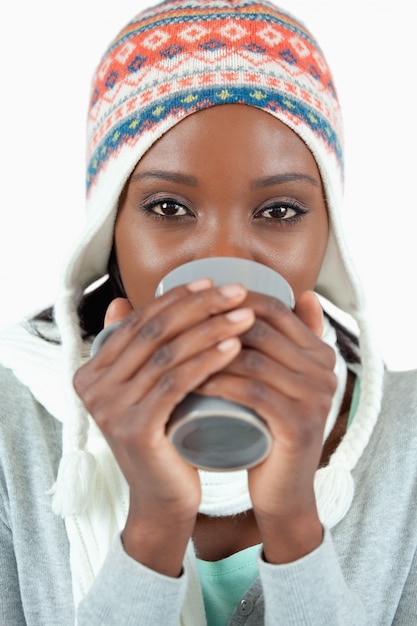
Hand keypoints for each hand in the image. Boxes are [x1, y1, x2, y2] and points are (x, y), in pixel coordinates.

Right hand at [73, 280, 254, 574]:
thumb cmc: (164, 436)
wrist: (163, 498)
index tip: (214, 282)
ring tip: (246, 317)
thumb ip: (132, 349)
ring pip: (167, 353)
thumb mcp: (145, 387)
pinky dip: (207, 361)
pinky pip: (175, 383)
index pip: (139, 320)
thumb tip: (121, 302)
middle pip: (154, 331)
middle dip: (200, 306)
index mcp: (92, 370)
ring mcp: (109, 408)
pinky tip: (233, 347)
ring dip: (211, 329)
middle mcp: (92, 386)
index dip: (177, 297)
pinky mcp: (134, 428)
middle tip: (238, 293)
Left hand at [197, 291, 336, 562]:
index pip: (274, 307)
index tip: (194, 304)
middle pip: (262, 329)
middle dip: (214, 323)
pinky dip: (220, 383)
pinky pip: (253, 392)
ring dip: (210, 352)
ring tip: (177, 354)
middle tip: (177, 328)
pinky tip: (192, 381)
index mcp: (319, 352)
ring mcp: (315, 397)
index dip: (232, 299)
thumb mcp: (279, 380)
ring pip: (254, 359)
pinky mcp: (300, 424)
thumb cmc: (270, 427)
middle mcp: (324, 369)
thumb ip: (290, 342)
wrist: (283, 488)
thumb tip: (303, 294)